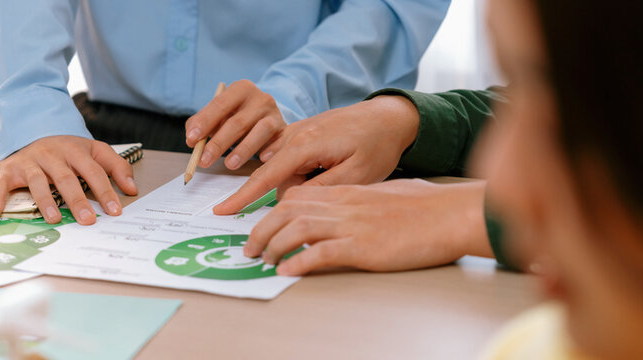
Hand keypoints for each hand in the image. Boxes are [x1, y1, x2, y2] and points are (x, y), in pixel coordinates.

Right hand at [0, 135, 137, 224]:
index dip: (105, 191)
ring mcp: (30, 161)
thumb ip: (116, 167)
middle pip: (66, 178)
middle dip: (78, 200)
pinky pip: (1, 183)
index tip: (115, 211)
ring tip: (54, 219)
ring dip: (45, 200)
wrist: (31, 131)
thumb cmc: (66, 150)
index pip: (93, 171)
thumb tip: (132, 189)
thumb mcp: (93, 151)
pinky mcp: (9, 169)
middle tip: (87, 220)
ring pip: (37, 181)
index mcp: (75, 150)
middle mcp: (52, 154)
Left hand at [185, 80, 286, 169]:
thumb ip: (201, 124)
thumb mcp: (219, 116)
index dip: (204, 122)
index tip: (191, 139)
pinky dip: (270, 150)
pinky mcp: (284, 129)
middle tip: (203, 160)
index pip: (219, 105)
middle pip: (237, 122)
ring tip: (228, 164)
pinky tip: (262, 159)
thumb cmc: (237, 117)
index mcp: (240, 89)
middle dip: (218, 143)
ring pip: (259, 131)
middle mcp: (260, 98)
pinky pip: (278, 141)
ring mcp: (274, 113)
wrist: (267, 117)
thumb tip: (192, 140)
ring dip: (243, 150)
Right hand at [213, 95, 420, 214]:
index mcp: (305, 145)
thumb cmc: (377, 145)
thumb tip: (289, 202)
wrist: (389, 116)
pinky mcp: (301, 133)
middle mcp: (294, 136)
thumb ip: (319, 190)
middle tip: (332, 182)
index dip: (243, 197)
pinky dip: (301, 170)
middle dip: (294, 192)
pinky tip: (328, 165)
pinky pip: (289, 159)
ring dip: (301, 181)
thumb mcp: (356, 175)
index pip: (266, 177)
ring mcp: (296, 132)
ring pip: (283, 170)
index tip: (221, 211)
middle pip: (276, 177)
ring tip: (337, 170)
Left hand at [246, 179, 492, 275]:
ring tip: (263, 260)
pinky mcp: (363, 246)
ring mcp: (352, 225)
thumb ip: (358, 202)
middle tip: (250, 248)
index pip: (297, 196)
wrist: (452, 214)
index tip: (261, 225)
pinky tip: (287, 271)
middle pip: (287, 211)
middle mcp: (343, 205)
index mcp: (347, 192)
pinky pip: (320, 253)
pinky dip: (298, 262)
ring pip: (296, 229)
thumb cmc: (426, 206)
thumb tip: (343, 215)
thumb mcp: (384, 196)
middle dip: (261, 229)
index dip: (272, 210)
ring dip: (273, 245)